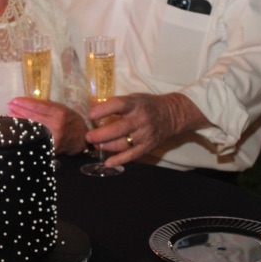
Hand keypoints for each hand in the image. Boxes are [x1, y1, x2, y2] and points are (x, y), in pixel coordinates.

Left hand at [7, 97, 89, 154]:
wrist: (81, 140)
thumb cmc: (72, 121)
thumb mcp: (64, 109)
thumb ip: (49, 105)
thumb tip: (31, 102)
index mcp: (59, 113)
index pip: (38, 106)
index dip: (24, 103)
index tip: (14, 100)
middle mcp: (55, 125)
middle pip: (32, 116)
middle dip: (19, 110)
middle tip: (9, 105)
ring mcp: (51, 138)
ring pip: (31, 128)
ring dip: (19, 121)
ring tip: (10, 114)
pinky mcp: (49, 147)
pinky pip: (34, 138)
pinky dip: (25, 132)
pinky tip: (18, 128)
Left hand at [86, 92, 206, 167]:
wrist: (172, 115)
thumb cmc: (147, 105)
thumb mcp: (134, 98)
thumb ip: (118, 105)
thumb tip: (96, 114)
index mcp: (136, 104)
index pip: (118, 105)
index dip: (103, 110)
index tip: (90, 115)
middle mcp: (141, 119)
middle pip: (118, 128)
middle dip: (100, 134)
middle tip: (88, 136)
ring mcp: (145, 134)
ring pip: (123, 143)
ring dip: (107, 146)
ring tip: (96, 145)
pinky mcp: (148, 146)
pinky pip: (132, 155)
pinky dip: (119, 160)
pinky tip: (108, 163)